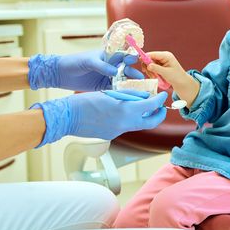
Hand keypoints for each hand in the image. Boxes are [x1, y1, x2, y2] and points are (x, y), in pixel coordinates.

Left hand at [28, 51, 143, 90]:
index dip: (130, 57)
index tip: (136, 60)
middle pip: (125, 69)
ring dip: (130, 83)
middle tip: (140, 77)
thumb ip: (102, 66)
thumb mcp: (88, 61)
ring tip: (138, 87)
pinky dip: (121, 92)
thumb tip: (115, 72)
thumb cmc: (74, 62)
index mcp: (107, 56)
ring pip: (122, 80)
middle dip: (133, 72)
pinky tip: (128, 95)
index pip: (122, 55)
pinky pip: (115, 89)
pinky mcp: (103, 87)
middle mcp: (110, 66)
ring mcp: (107, 77)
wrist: (59, 74)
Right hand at [33, 90, 167, 146]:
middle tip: (160, 106)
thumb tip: (142, 96)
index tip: (162, 95)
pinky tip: (124, 111)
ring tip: (142, 106)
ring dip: (144, 117)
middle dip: (159, 114)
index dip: (159, 100)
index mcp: (125, 110)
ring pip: (139, 125)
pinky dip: (130, 119)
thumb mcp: (110, 93)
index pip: (151, 106)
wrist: (67, 117)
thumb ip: (128, 96)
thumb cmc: (85, 102)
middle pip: (151, 122)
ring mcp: (118, 132)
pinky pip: (126, 127)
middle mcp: (124, 124)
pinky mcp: (111, 135)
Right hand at [146, 51, 191, 86]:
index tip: (140, 62)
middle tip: (149, 74)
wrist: (182, 82)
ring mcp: (162, 61)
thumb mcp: (166, 73)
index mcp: (166, 55)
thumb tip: (148, 65)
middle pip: (150, 58)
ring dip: (150, 70)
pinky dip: (152, 72)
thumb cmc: (177, 77)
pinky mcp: (160, 65)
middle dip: (148, 66)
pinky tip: (155, 76)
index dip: (145, 57)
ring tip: (154, 77)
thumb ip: (156, 68)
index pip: (152, 54)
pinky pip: (152, 67)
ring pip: (150, 63)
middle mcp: (163, 56)